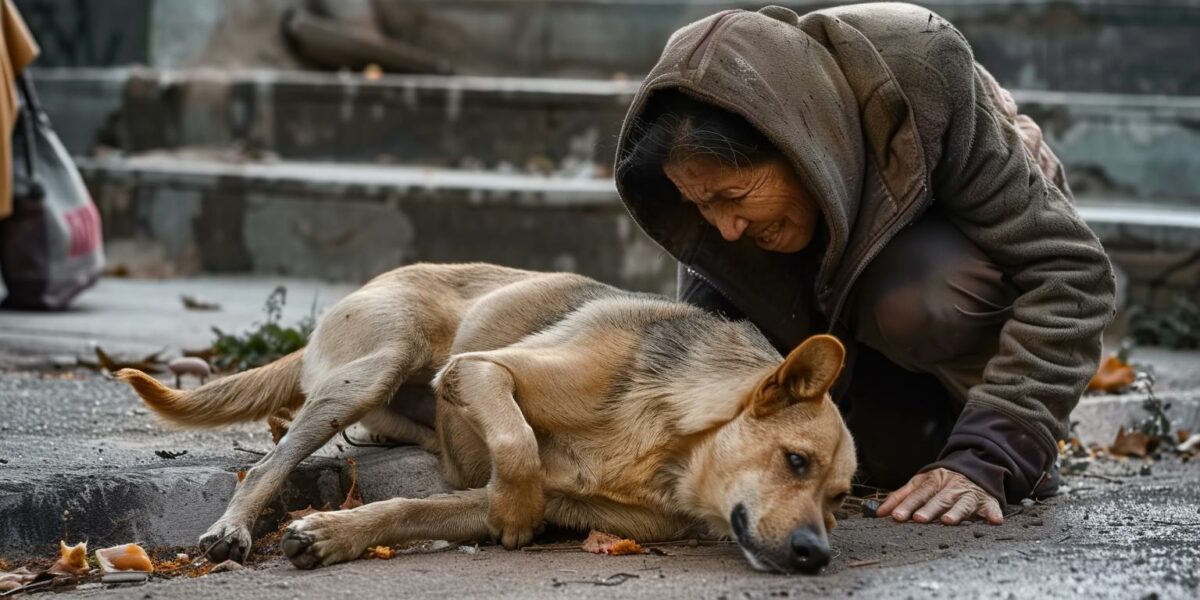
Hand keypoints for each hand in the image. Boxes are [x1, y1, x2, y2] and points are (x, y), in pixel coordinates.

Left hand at [877, 468, 1003, 524]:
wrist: (974, 466)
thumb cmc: (941, 481)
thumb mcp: (920, 484)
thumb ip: (900, 497)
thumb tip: (879, 513)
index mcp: (932, 481)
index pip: (917, 494)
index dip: (907, 505)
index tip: (897, 516)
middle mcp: (950, 487)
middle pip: (938, 499)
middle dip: (928, 509)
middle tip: (919, 518)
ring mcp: (969, 493)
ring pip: (962, 503)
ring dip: (956, 512)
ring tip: (948, 521)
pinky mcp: (987, 500)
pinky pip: (992, 507)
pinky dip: (993, 513)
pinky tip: (994, 521)